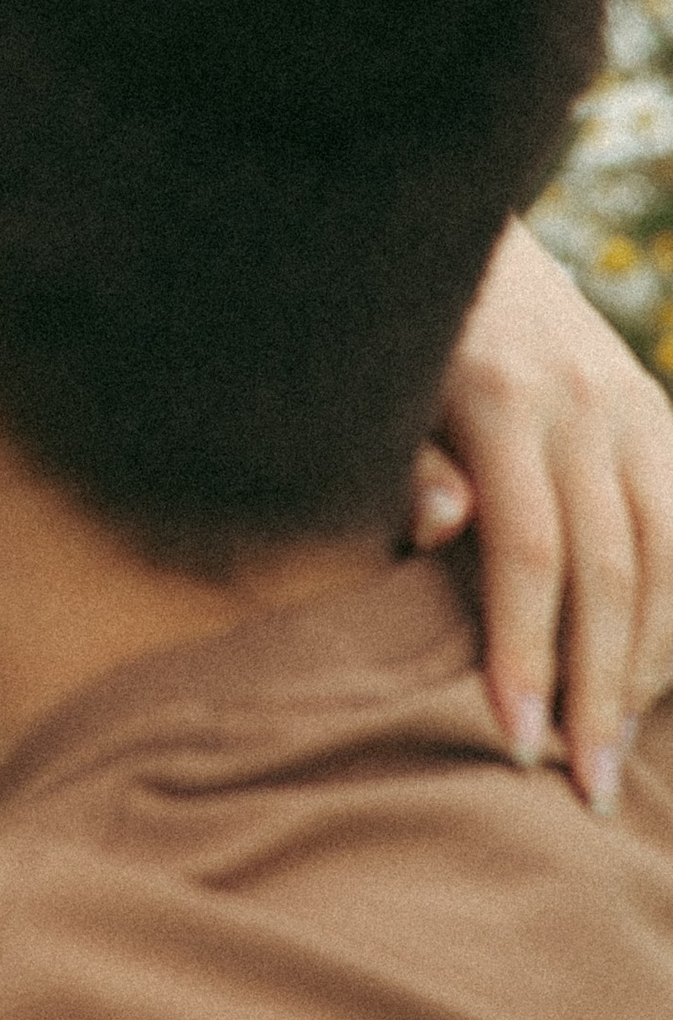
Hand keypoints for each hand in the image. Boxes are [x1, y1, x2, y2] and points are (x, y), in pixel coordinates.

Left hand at [413, 220, 672, 810]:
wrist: (444, 231)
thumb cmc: (389, 342)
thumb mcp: (375, 394)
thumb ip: (405, 465)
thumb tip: (447, 526)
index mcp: (506, 401)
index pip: (531, 551)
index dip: (526, 650)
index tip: (515, 741)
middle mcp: (587, 403)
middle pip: (613, 569)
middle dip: (601, 687)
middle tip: (585, 788)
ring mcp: (636, 408)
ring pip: (671, 557)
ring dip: (652, 667)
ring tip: (620, 755)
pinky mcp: (660, 415)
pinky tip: (661, 681)